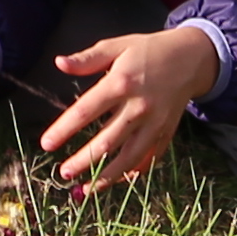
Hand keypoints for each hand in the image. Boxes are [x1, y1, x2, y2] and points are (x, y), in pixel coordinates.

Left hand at [39, 25, 223, 193]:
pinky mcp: (167, 133)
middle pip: (107, 141)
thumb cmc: (146, 50)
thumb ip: (87, 58)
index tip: (46, 144)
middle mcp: (139, 107)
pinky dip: (132, 173)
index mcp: (121, 83)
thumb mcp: (116, 46)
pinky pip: (148, 159)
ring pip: (129, 157)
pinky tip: (116, 181)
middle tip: (63, 173)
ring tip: (86, 189)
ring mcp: (155, 123)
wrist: (190, 59)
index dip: (64, 129)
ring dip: (107, 176)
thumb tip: (59, 63)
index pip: (86, 110)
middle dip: (84, 160)